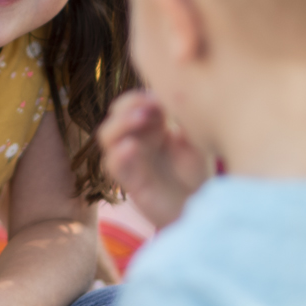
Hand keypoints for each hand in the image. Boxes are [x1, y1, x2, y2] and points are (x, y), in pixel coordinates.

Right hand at [97, 90, 210, 227]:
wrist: (199, 209)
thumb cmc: (196, 174)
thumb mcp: (195, 141)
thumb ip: (183, 120)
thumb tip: (177, 95)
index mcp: (151, 127)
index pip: (133, 102)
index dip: (140, 97)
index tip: (160, 98)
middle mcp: (136, 141)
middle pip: (115, 114)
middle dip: (128, 106)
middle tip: (149, 106)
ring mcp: (130, 160)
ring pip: (106, 136)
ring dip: (119, 124)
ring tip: (139, 118)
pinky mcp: (129, 182)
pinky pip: (112, 166)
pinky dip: (118, 154)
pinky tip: (132, 147)